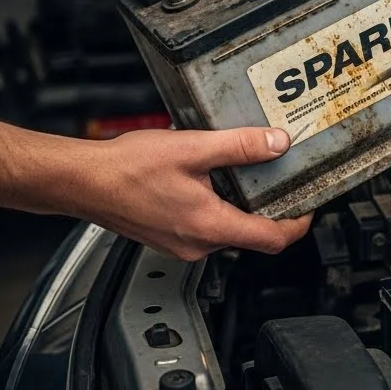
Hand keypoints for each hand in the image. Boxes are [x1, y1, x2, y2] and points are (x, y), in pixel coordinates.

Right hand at [72, 127, 310, 260]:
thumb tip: (276, 144)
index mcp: (210, 226)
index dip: (298, 223)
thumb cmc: (126, 169)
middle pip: (252, 234)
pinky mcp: (167, 238)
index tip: (309, 206)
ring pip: (227, 229)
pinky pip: (205, 227)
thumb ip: (240, 146)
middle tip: (280, 179)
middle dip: (270, 208)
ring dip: (240, 205)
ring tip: (242, 172)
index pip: (273, 239)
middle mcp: (198, 244)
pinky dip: (216, 206)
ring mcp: (181, 245)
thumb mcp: (193, 148)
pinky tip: (207, 179)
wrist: (81, 181)